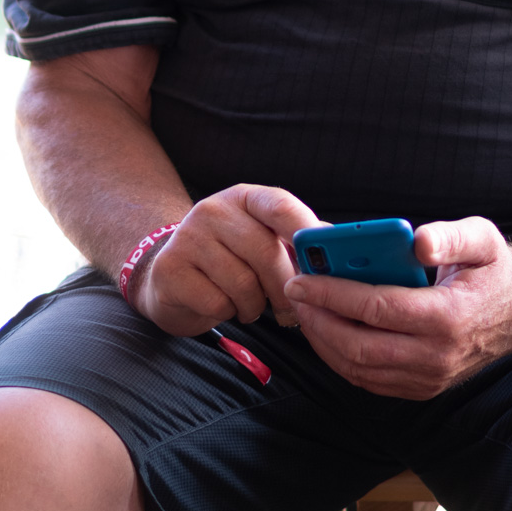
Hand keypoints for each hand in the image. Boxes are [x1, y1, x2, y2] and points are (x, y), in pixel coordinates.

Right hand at [132, 184, 321, 335]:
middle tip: (291, 310)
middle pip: (265, 251)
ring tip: (250, 305)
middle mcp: (213, 209)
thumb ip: (296, 244)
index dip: (306, 230)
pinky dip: (228, 313)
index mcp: (243, 197)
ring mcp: (188, 237)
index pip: (280, 205)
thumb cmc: (229, 261)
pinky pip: (217, 302)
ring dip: (255, 306)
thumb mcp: (261, 241)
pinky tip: (224, 306)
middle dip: (285, 288)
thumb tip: (341, 251)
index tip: (324, 259)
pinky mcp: (171, 269)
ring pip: (243, 282)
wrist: (170, 275)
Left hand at [284, 217, 511, 398]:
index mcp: (449, 317)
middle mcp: (438, 356)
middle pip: (360, 346)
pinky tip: (327, 332)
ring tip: (304, 310)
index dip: (333, 293)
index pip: (377, 309)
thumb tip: (417, 241)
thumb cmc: (495, 267)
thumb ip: (449, 236)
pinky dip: (341, 359)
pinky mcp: (424, 388)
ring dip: (324, 341)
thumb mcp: (482, 236)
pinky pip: (371, 381)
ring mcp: (430, 378)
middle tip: (294, 293)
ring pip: (360, 369)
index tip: (301, 279)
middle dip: (319, 319)